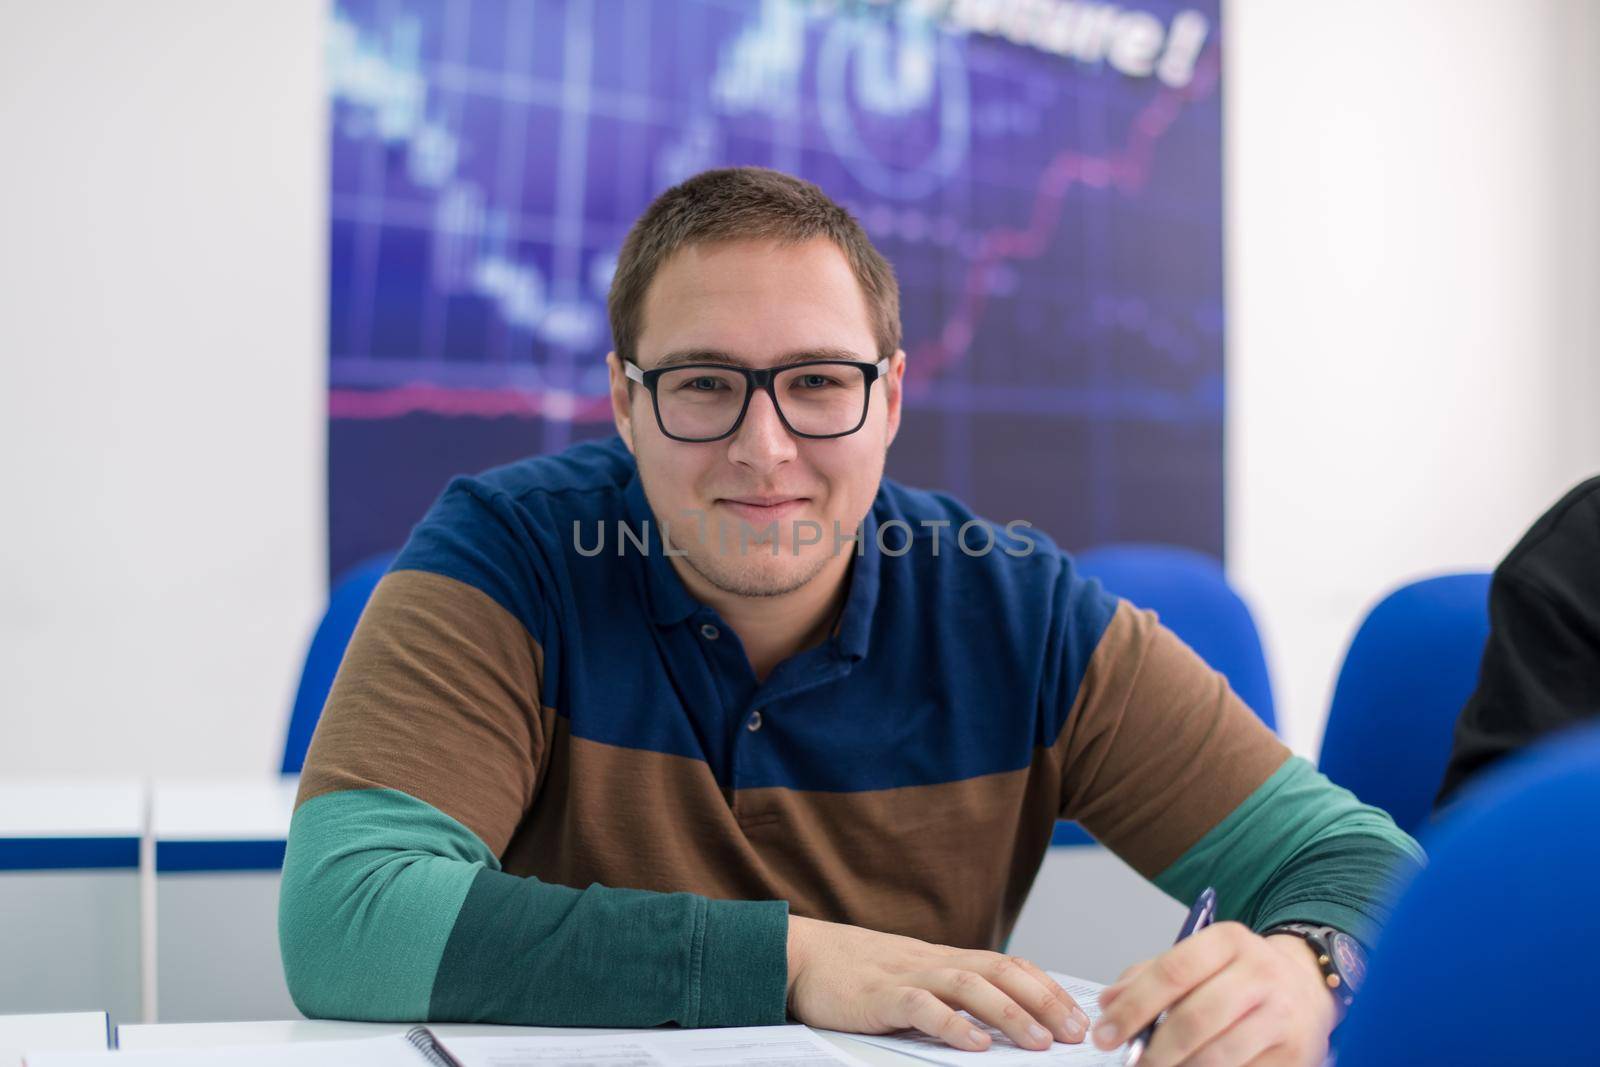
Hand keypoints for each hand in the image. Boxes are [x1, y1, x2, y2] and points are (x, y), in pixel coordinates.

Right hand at [784, 914, 1091, 1051]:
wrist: (802, 955)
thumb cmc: (858, 974)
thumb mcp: (912, 976)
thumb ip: (949, 992)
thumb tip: (995, 1021)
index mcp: (946, 958)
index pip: (1010, 965)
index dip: (1048, 989)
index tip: (1079, 1016)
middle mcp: (935, 962)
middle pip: (1002, 971)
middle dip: (1045, 1001)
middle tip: (1075, 1032)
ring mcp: (908, 976)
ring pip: (970, 986)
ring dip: (1010, 1013)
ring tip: (1039, 1041)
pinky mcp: (880, 996)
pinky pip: (922, 1007)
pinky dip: (952, 1024)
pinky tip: (975, 1044)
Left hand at [1090, 922, 1336, 1066]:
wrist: (1306, 988)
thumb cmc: (1238, 975)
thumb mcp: (1197, 959)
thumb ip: (1149, 977)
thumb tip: (1109, 1004)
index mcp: (1228, 941)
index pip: (1172, 972)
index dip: (1133, 1007)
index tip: (1107, 1033)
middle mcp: (1260, 973)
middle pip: (1195, 1018)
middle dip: (1154, 1049)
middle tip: (1132, 1063)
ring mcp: (1282, 1016)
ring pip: (1220, 1056)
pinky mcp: (1297, 1055)